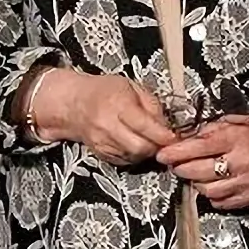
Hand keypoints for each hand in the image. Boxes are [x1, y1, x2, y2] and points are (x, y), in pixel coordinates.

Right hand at [28, 67, 175, 163]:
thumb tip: (166, 125)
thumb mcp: (131, 86)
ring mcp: (102, 142)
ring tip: (148, 138)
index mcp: (117, 104)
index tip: (174, 136)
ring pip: (134, 156)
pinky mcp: (101, 153)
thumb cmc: (104, 91)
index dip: (162, 134)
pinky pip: (125, 161)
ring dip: (146, 151)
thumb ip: (152, 104)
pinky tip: (135, 143)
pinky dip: (135, 155)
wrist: (74, 104)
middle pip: (140, 146)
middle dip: (156, 146)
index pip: (144, 125)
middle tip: (163, 139)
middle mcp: (107, 125)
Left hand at [160, 113, 248, 208]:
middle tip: (175, 163)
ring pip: (207, 190)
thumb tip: (188, 135)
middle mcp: (241, 163)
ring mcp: (246, 183)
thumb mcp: (243, 120)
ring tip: (195, 173)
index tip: (162, 154)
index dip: (176, 152)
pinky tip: (213, 184)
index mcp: (238, 139)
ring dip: (195, 182)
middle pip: (199, 172)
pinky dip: (211, 195)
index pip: (199, 147)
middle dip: (181, 168)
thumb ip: (215, 128)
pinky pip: (221, 202)